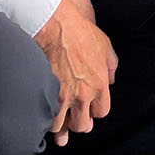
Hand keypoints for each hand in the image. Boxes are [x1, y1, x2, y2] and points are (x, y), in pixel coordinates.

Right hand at [32, 0, 117, 146]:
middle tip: (73, 120)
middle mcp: (83, 95)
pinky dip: (44, 121)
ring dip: (60, 128)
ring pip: (62, 127)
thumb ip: (111, 65)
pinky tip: (43, 120)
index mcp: (99, 84)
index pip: (101, 112)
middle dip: (78, 123)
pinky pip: (46, 119)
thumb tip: (111, 79)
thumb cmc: (80, 32)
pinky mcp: (45, 94)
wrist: (56, 26)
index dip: (95, 112)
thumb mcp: (105, 45)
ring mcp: (63, 97)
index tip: (90, 109)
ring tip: (58, 128)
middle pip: (82, 125)